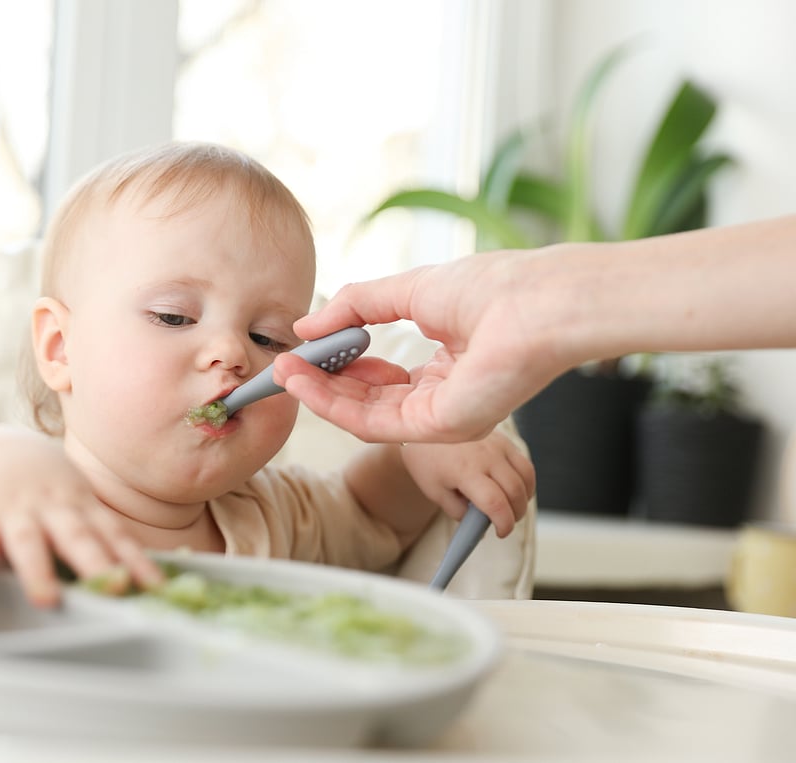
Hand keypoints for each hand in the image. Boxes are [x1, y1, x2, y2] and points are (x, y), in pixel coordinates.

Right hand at [0, 426, 162, 607]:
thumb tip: (158, 583)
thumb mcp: (85, 507)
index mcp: (86, 509)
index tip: (157, 588)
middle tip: (115, 592)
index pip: (117, 537)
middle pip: (79, 537)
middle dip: (97, 564)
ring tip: (46, 601)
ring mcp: (19, 511)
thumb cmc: (56, 493)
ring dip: (38, 571)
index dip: (138, 561)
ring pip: (29, 542)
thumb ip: (109, 541)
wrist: (4, 449)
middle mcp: (57, 508)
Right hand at [273, 250, 569, 442]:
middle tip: (285, 366)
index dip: (342, 365)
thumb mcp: (407, 290)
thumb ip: (355, 307)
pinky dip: (332, 404)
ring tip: (285, 371)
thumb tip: (307, 325)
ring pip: (365, 415)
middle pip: (369, 400)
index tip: (308, 349)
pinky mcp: (438, 428)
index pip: (383, 377)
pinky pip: (372, 423)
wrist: (536, 305)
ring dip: (319, 395)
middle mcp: (443, 395)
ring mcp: (441, 416)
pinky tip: (304, 381)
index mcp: (447, 364)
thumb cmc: (491, 289)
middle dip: (323, 383)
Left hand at [398, 431, 534, 537]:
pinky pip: (524, 463)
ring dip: (524, 498)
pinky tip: (515, 490)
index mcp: (465, 472)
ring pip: (526, 477)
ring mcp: (497, 446)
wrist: (423, 426)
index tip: (500, 532)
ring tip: (512, 508)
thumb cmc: (426, 459)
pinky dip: (526, 481)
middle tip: (506, 523)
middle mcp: (486, 457)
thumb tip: (478, 526)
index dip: (504, 523)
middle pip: (515, 492)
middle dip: (516, 514)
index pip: (495, 503)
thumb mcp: (434, 491)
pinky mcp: (503, 440)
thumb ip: (457, 511)